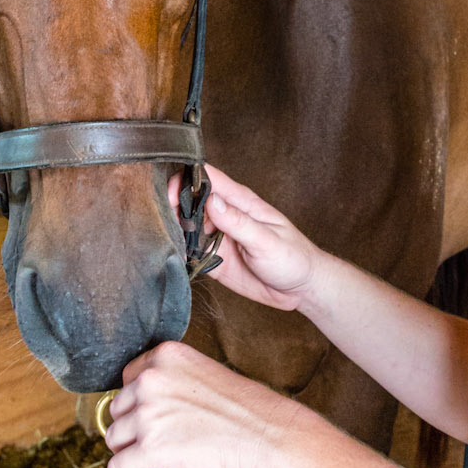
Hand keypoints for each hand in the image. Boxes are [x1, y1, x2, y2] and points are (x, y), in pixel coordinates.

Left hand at [103, 340, 303, 467]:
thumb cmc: (247, 413)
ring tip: (150, 463)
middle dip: (132, 429)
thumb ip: (172, 383)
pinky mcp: (150, 449)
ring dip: (129, 453)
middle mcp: (151, 380)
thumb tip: (144, 407)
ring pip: (114, 439)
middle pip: (117, 410)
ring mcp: (149, 414)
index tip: (148, 418)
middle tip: (155, 442)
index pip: (128, 378)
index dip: (137, 403)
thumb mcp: (205, 376)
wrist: (270, 438)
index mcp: (166, 356)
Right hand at [173, 163, 321, 311]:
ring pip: (185, 225)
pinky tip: (176, 257)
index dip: (185, 179)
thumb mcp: (267, 240)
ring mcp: (217, 236)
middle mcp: (224, 216)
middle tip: (167, 222)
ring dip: (174, 230)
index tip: (171, 194)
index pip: (207, 178)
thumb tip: (212, 201)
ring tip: (169, 240)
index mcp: (240, 202)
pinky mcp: (213, 258)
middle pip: (189, 200)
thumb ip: (238, 222)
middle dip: (172, 206)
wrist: (300, 289)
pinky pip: (189, 251)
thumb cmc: (293, 258)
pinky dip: (179, 252)